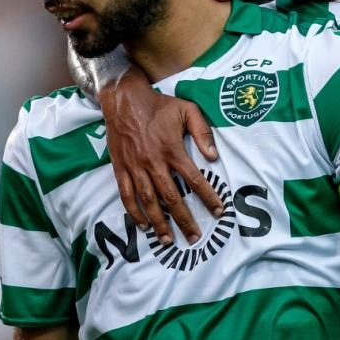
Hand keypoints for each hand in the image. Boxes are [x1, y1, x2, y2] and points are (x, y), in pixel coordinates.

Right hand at [101, 77, 220, 245]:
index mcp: (173, 149)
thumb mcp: (187, 110)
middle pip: (172, 198)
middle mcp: (154, 162)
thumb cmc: (158, 105)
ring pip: (149, 201)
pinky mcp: (120, 168)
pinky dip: (134, 212)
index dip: (208, 197)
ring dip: (159, 223)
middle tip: (194, 238)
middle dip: (184, 220)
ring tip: (168, 240)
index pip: (194, 180)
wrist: (124, 99)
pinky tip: (143, 225)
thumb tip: (214, 156)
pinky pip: (127, 195)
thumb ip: (203, 132)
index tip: (219, 212)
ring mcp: (135, 167)